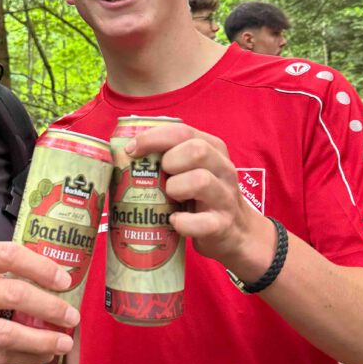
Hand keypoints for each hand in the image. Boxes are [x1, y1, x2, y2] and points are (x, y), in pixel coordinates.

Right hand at [0, 241, 78, 363]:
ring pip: (4, 333)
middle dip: (50, 308)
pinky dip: (19, 357)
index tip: (64, 279)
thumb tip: (41, 273)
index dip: (41, 267)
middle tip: (72, 317)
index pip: (8, 256)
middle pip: (12, 295)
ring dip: (40, 340)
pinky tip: (37, 356)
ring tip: (62, 342)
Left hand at [126, 124, 275, 279]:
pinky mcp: (222, 225)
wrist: (237, 232)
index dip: (153, 138)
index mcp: (213, 149)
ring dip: (175, 188)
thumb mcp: (192, 169)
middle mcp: (223, 169)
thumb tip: (125, 152)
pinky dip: (183, 223)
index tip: (132, 150)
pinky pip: (202, 222)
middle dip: (169, 161)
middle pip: (197, 150)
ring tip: (169, 198)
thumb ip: (170, 156)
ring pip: (201, 181)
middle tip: (161, 176)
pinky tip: (174, 221)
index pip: (182, 131)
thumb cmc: (202, 197)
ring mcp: (225, 197)